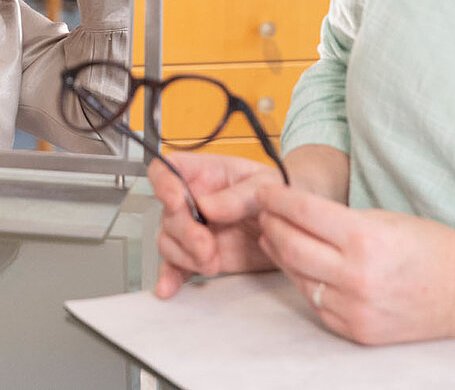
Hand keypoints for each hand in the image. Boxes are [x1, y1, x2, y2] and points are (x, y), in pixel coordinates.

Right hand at [153, 153, 284, 298]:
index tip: (175, 200)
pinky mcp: (198, 256)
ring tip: (212, 262)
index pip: (167, 168)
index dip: (163, 182)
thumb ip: (237, 195)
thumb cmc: (276, 194)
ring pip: (168, 241)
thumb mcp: (265, 185)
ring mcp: (193, 230)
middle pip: (167, 213)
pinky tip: (169, 287)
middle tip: (206, 246)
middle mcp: (191, 200)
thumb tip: (206, 206)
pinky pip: (176, 266)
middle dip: (184, 232)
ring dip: (185, 256)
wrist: (292, 226)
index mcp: (203, 174)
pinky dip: (171, 277)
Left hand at [254, 183, 454, 344]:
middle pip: (291, 246)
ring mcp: (356, 308)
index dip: (277, 198)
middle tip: (264, 212)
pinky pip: (317, 304)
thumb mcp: (386, 219)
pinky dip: (305, 282)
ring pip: (299, 277)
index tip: (265, 190)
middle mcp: (357, 277)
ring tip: (274, 236)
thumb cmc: (434, 248)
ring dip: (281, 254)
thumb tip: (295, 210)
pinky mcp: (357, 331)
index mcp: (366, 240)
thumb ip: (339, 219)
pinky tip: (301, 266)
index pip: (304, 213)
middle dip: (271, 224)